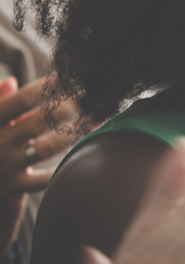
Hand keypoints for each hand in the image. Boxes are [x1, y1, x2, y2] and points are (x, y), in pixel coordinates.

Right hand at [0, 77, 78, 246]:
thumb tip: (12, 82)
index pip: (22, 100)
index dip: (49, 87)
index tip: (72, 78)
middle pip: (40, 122)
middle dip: (70, 107)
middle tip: (93, 97)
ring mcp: (7, 165)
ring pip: (48, 148)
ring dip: (75, 133)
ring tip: (97, 119)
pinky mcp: (15, 186)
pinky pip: (45, 179)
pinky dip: (64, 168)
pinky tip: (84, 155)